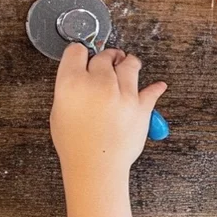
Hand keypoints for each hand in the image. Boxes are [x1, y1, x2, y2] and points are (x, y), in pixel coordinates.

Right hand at [51, 44, 165, 178]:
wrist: (95, 165)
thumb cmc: (74, 143)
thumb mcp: (58, 109)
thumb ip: (70, 88)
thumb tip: (80, 79)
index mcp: (72, 81)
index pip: (76, 51)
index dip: (79, 53)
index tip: (83, 56)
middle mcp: (98, 81)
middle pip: (104, 56)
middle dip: (105, 58)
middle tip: (107, 61)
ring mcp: (123, 93)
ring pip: (129, 64)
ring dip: (128, 63)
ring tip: (128, 63)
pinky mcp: (141, 106)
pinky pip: (152, 90)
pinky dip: (155, 88)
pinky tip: (158, 86)